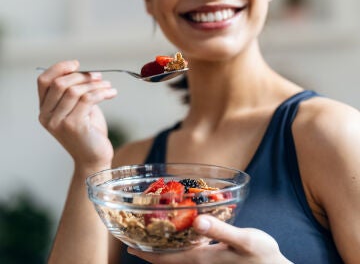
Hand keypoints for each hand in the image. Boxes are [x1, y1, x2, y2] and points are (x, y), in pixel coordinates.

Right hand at [37, 60, 117, 168]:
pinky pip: (88, 99)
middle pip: (60, 83)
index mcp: (45, 110)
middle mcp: (47, 116)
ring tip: (108, 86)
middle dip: (82, 76)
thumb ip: (75, 94)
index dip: (59, 68)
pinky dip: (102, 92)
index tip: (76, 64)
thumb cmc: (89, 133)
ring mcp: (59, 122)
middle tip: (99, 77)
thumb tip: (85, 73)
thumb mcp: (79, 110)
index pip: (44, 81)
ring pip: (75, 90)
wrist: (95, 158)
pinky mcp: (74, 126)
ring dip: (95, 84)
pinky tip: (112, 93)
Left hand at [128, 215, 291, 263]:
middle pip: (166, 259)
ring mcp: (205, 263)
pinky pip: (188, 252)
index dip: (145, 253)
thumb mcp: (245, 241)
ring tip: (150, 231)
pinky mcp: (212, 259)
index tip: (128, 245)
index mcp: (201, 261)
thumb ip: (221, 231)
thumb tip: (197, 221)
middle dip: (148, 249)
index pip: (165, 260)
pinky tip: (179, 232)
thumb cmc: (263, 256)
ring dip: (162, 246)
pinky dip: (178, 243)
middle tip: (133, 234)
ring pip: (176, 255)